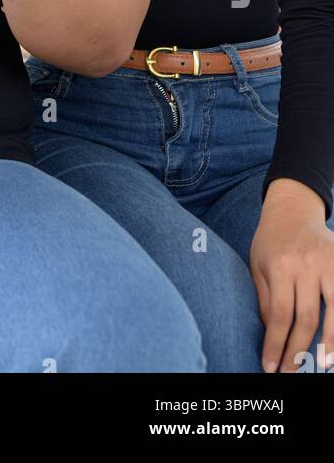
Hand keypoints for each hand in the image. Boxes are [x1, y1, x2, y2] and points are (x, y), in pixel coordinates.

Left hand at [250, 179, 333, 372]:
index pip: (280, 315)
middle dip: (298, 351)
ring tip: (322, 366)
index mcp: (280, 266)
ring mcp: (328, 264)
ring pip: (333, 312)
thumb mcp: (257, 265)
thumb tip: (272, 336)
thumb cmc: (270, 241)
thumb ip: (265, 299)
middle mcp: (306, 265)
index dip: (276, 345)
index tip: (270, 366)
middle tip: (291, 373)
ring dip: (329, 343)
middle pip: (306, 319)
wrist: (293, 209)